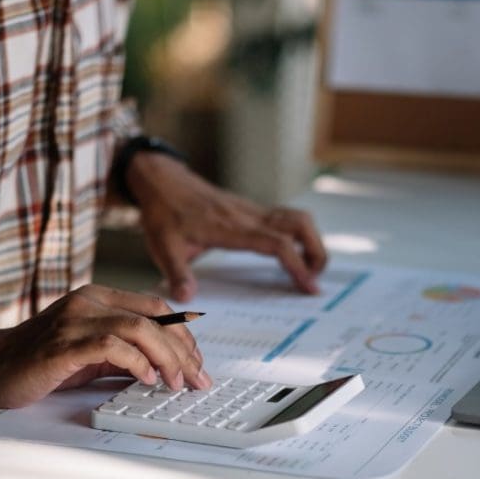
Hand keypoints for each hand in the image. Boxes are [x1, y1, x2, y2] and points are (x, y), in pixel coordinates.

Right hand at [0, 285, 211, 408]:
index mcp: (98, 297)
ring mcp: (75, 319)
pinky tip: (146, 379)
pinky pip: (112, 346)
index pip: (156, 307)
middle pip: (155, 317)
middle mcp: (89, 301)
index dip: (184, 334)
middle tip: (198, 378)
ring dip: (167, 358)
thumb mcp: (91, 352)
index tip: (197, 362)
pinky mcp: (63, 343)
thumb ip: (125, 352)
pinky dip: (137, 363)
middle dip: (184, 350)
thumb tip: (167, 367)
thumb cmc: (39, 362)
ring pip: (140, 329)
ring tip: (176, 383)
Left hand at [126, 153, 327, 300]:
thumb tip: (186, 298)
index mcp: (231, 227)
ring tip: (308, 269)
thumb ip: (177, 272)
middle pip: (300, 225)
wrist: (163, 181)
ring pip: (298, 218)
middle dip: (316, 252)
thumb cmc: (164, 213)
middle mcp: (249, 216)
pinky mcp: (252, 210)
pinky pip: (286, 219)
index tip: (309, 286)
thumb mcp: (163, 246)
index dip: (297, 264)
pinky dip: (299, 236)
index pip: (276, 243)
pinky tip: (291, 254)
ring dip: (312, 242)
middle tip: (314, 280)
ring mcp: (253, 210)